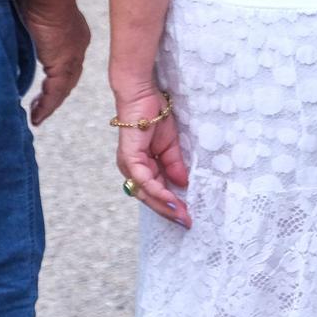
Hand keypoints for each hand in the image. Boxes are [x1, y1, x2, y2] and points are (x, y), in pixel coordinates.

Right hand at [12, 0, 90, 125]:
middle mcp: (77, 47)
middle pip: (68, 78)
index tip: (44, 90)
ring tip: (36, 116)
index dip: (57, 79)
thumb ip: (26, 28)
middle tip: (40, 108)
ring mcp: (72, 56)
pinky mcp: (63, 63)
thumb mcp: (30, 14)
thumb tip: (15, 32)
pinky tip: (37, 116)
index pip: (67, 63)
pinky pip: (56, 92)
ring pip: (63, 88)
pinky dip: (47, 105)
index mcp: (72, 35)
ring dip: (50, 104)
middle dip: (55, 95)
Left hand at [115, 83, 191, 226]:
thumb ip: (174, 165)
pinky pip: (144, 180)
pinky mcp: (130, 158)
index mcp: (142, 166)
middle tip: (186, 221)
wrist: (141, 95)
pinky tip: (170, 198)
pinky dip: (157, 190)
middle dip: (168, 210)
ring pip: (145, 193)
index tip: (187, 215)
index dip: (170, 204)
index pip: (155, 191)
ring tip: (181, 214)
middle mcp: (132, 169)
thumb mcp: (170, 145)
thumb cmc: (153, 115)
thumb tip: (183, 184)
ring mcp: (129, 165)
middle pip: (149, 197)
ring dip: (164, 205)